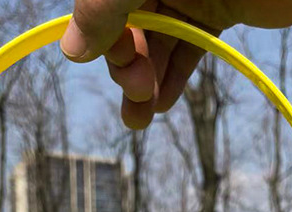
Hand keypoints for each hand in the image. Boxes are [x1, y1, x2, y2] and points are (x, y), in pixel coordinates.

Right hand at [60, 1, 291, 127]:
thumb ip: (109, 4)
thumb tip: (70, 49)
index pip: (102, 0)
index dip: (98, 32)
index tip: (106, 62)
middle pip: (126, 23)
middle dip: (126, 62)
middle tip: (138, 91)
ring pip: (156, 39)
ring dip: (145, 80)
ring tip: (140, 120)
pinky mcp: (220, 8)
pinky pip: (188, 46)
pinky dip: (174, 76)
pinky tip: (162, 106)